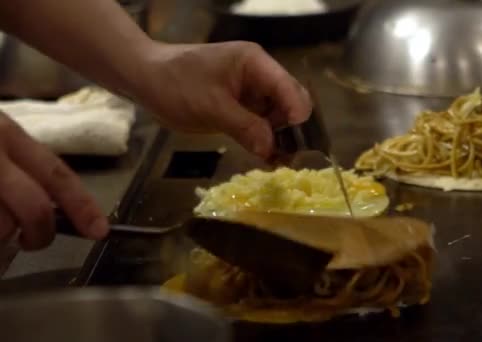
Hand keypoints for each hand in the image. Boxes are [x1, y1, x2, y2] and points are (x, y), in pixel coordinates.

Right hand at [0, 113, 107, 249]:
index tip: (100, 231)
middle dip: (40, 235)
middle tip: (31, 242)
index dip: (83, 205)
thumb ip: (16, 166)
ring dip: (0, 238)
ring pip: (2, 227)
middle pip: (35, 208)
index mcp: (8, 135)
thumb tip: (43, 210)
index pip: (57, 173)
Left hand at [133, 41, 312, 158]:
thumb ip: (244, 127)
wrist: (146, 80)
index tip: (296, 144)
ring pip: (278, 115)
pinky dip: (265, 139)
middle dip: (292, 128)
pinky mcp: (242, 106)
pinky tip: (268, 157)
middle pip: (290, 101)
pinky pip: (262, 123)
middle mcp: (259, 74)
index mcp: (255, 63)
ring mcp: (251, 90)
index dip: (296, 116)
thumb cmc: (176, 85)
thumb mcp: (211, 107)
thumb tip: (271, 150)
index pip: (288, 88)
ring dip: (280, 137)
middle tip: (290, 157)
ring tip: (278, 161)